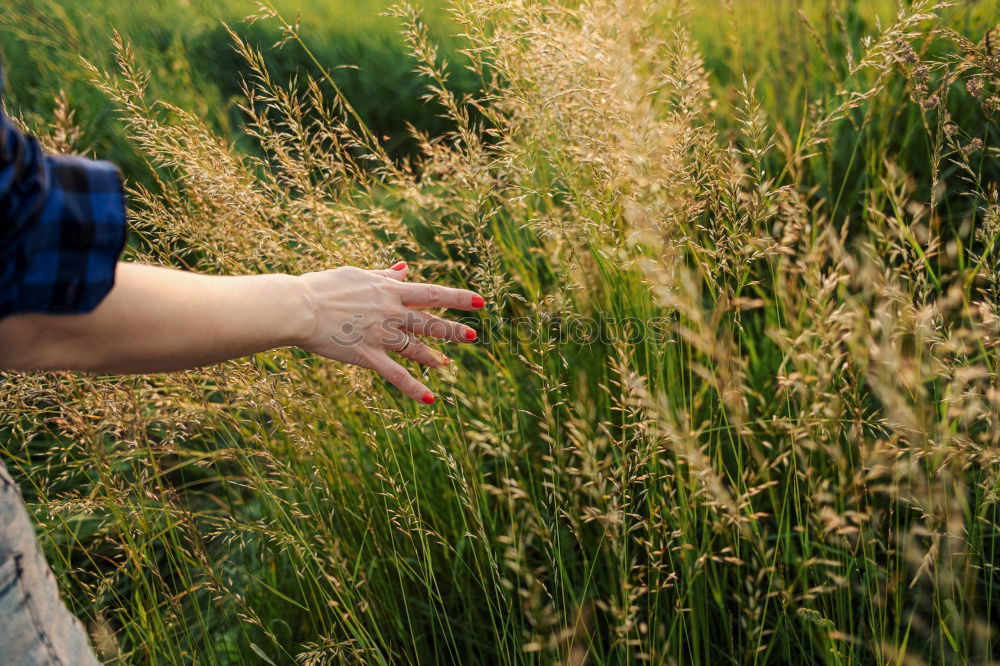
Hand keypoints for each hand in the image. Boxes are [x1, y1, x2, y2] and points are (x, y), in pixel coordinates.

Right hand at [294, 262, 484, 403]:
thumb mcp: (356, 275)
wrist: (299, 307)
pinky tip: (431, 399)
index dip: (458, 297)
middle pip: (430, 322)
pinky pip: (396, 375)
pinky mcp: (368, 356)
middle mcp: (391, 312)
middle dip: (452, 329)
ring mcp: (381, 335)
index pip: (432, 293)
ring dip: (434, 357)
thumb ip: (384, 275)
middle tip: (472, 336)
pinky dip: (414, 388)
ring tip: (447, 365)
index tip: (479, 300)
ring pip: (416, 348)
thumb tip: (405, 268)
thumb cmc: (322, 287)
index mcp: (389, 291)